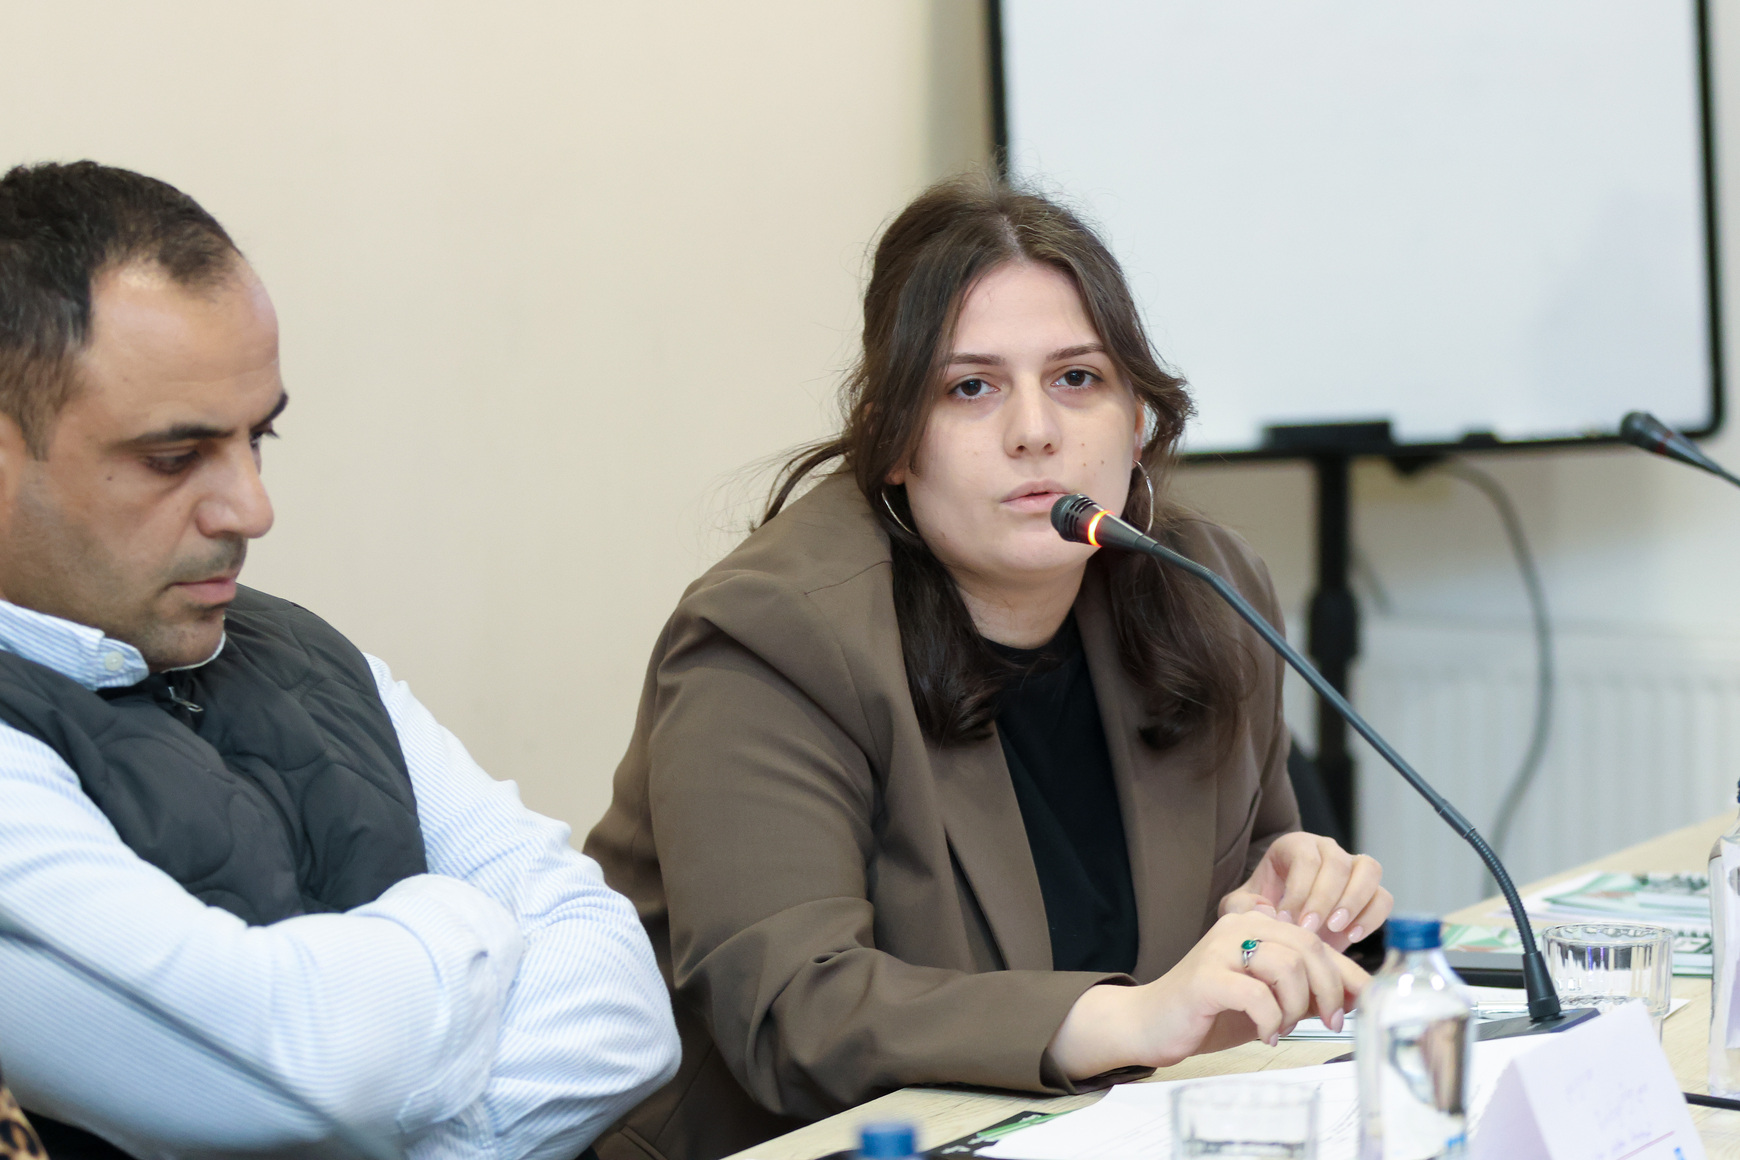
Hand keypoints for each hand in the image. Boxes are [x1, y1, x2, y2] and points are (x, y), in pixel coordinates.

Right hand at [1047, 911, 1369, 1079]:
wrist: (1149, 1023)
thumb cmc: (1210, 1011)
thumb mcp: (1268, 997)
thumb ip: (1304, 990)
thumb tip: (1355, 996)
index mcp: (1255, 924)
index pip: (1316, 940)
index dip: (1346, 973)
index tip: (1359, 1003)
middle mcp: (1238, 927)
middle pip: (1307, 948)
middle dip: (1328, 991)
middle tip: (1328, 1022)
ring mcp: (1219, 950)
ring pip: (1287, 967)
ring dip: (1296, 1007)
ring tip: (1283, 1027)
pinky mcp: (1206, 978)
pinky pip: (1258, 997)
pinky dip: (1270, 1022)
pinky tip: (1264, 1035)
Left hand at [1219, 832, 1392, 951]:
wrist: (1286, 928)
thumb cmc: (1263, 910)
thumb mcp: (1241, 907)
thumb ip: (1242, 906)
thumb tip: (1266, 908)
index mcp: (1295, 845)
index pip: (1305, 859)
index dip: (1299, 890)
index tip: (1287, 921)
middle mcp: (1328, 850)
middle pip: (1337, 863)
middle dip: (1324, 898)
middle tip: (1310, 928)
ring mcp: (1354, 869)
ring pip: (1369, 870)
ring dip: (1354, 901)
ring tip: (1335, 929)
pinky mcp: (1372, 893)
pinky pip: (1383, 897)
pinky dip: (1372, 917)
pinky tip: (1351, 936)